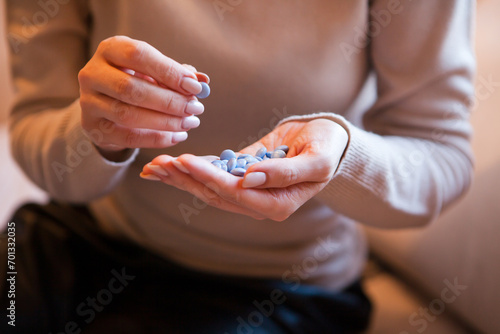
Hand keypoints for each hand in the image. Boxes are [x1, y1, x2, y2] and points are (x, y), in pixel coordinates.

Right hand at [78, 35, 207, 157]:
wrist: (107, 103)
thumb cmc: (138, 79)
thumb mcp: (155, 70)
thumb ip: (177, 73)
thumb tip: (203, 80)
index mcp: (111, 49)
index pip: (139, 55)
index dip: (169, 71)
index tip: (195, 87)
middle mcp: (93, 73)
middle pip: (132, 89)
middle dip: (169, 101)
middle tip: (195, 108)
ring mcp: (89, 102)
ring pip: (128, 115)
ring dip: (165, 121)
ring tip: (190, 123)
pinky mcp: (93, 127)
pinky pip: (128, 137)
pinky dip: (156, 138)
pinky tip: (178, 136)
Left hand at [141, 119, 348, 220]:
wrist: (328, 141)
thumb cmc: (328, 149)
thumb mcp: (317, 160)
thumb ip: (286, 173)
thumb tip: (250, 178)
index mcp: (277, 205)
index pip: (235, 194)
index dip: (209, 178)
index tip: (186, 161)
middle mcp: (258, 203)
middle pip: (215, 194)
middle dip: (185, 180)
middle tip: (158, 165)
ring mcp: (248, 191)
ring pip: (209, 188)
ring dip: (182, 177)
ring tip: (155, 167)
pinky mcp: (242, 176)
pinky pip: (215, 174)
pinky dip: (193, 169)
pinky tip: (171, 165)